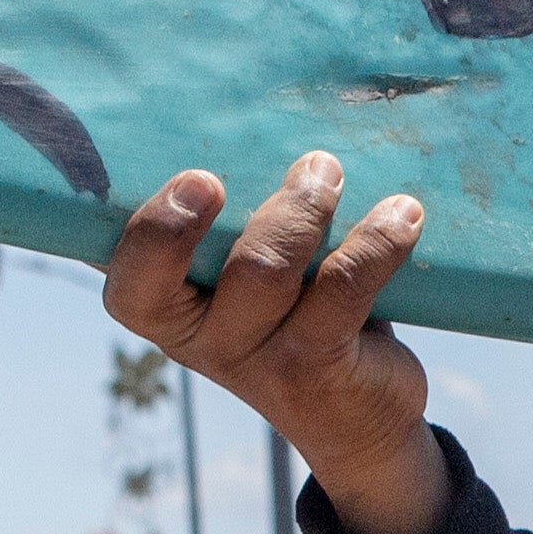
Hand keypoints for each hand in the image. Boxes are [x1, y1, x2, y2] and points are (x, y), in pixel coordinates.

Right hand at [107, 156, 452, 533]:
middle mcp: (205, 342)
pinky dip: (376, 243)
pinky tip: (404, 215)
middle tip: (314, 166)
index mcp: (171, 313)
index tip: (199, 178)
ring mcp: (260, 361)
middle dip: (266, 212)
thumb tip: (247, 111)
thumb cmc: (293, 316)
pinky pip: (342, 292)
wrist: (354, 422)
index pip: (128, 285)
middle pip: (217, 269)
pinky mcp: (319, 371)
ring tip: (333, 173)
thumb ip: (233, 221)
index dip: (152, 234)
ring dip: (311, 212)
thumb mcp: (248, 276)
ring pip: (269, 273)